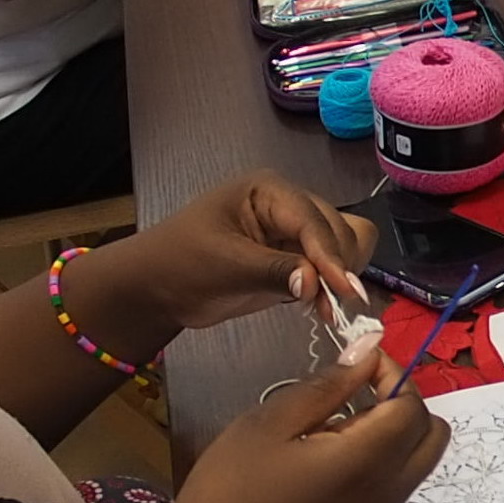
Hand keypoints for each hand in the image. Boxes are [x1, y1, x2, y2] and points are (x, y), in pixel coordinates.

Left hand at [115, 173, 377, 337]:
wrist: (157, 289)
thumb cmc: (181, 263)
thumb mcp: (225, 264)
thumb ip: (273, 270)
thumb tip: (314, 283)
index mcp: (270, 191)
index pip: (313, 220)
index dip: (331, 255)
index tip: (346, 289)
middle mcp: (289, 206)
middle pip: (338, 229)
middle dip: (338, 265)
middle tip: (333, 303)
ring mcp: (293, 233)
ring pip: (343, 247)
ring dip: (342, 276)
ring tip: (328, 307)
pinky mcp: (294, 260)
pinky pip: (328, 270)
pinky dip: (331, 288)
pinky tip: (322, 311)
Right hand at [159, 348, 449, 502]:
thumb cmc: (228, 495)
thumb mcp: (265, 425)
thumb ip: (325, 387)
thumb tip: (368, 354)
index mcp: (365, 463)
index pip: (412, 406)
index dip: (393, 376)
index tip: (360, 366)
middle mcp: (387, 498)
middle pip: (434, 439)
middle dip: (406, 408)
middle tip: (357, 399)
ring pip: (415, 470)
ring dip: (391, 443)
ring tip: (328, 441)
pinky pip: (389, 500)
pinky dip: (375, 476)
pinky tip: (320, 481)